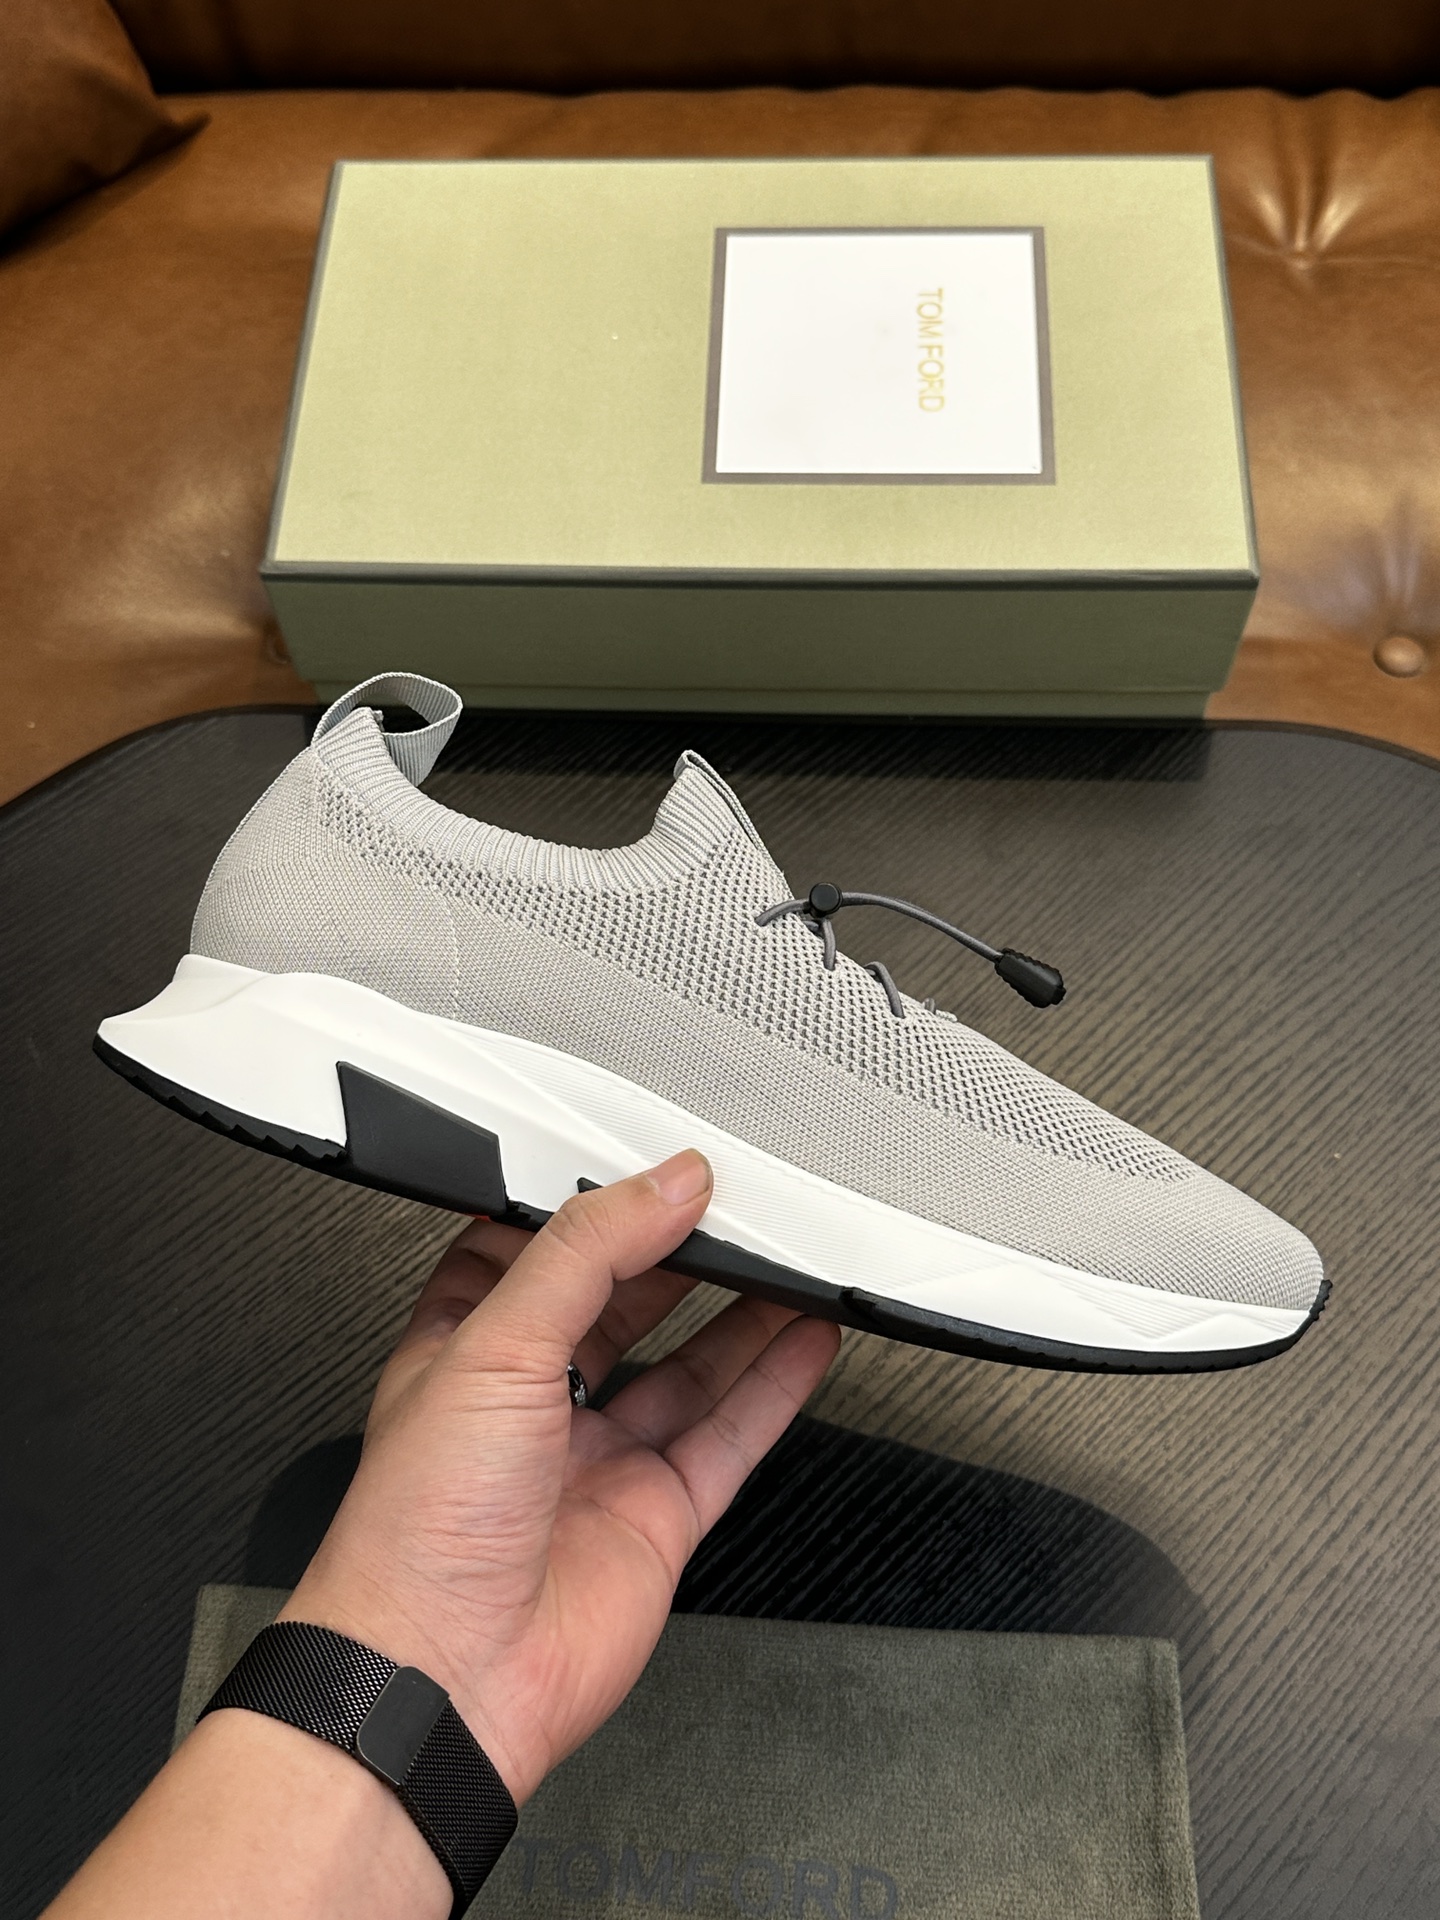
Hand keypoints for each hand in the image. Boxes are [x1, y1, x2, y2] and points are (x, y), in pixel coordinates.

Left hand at [279, 1149, 840, 1804]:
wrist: (444, 1676)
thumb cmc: (415, 1529)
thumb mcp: (493, 1343)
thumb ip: (585, 1253)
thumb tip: (662, 1186)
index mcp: (468, 1347)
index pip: (540, 1250)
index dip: (597, 1206)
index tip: (656, 1168)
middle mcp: (533, 1401)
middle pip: (626, 1303)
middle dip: (681, 1254)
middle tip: (740, 1207)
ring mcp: (599, 1459)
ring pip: (689, 1367)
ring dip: (744, 1313)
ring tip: (793, 1260)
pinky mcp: (654, 1515)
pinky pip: (728, 1435)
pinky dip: (773, 1387)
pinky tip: (804, 1342)